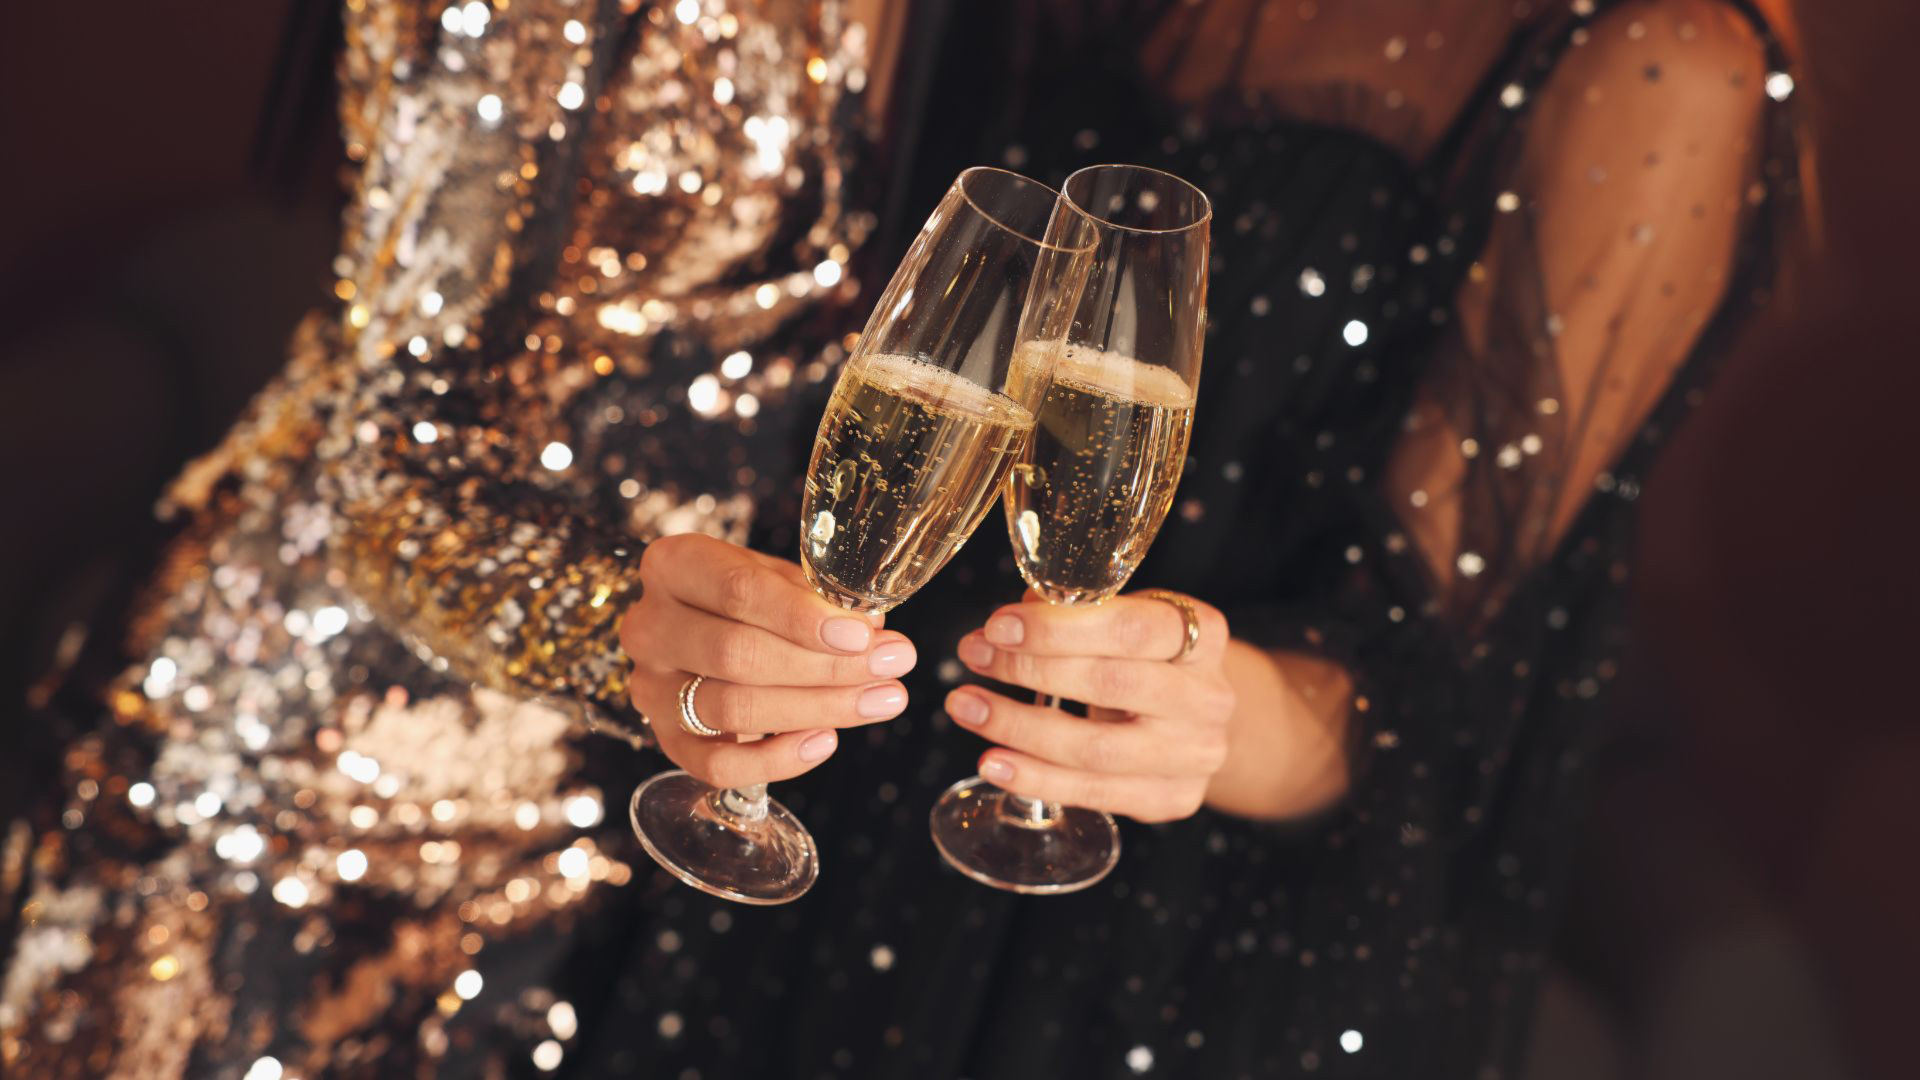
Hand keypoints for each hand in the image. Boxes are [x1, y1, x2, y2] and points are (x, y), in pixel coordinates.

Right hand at [621, 534, 915, 787]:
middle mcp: (649, 625)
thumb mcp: (779, 578)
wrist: (699, 629)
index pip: (737, 590)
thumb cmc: (748, 598)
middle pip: (735, 653)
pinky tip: (825, 741)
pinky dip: (776, 760)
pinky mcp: (666, 740)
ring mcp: (651, 687)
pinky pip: (718, 765)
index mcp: (674, 566)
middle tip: (891, 666)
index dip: (802, 617)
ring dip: (816, 709)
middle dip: (823, 667)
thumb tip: (873, 630)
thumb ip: (819, 598)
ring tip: (880, 700)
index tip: (862, 635)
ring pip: (731, 708)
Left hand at [950, 590, 1235, 822]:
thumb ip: (1078, 613)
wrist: (1200, 723)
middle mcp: (1208, 698)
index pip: (1132, 628)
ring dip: (1020, 728)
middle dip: (1030, 669)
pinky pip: (1094, 793)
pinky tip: (994, 763)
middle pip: (1111, 685)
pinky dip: (1036, 779)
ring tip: (966, 708)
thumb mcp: (1129, 623)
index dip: (1059, 628)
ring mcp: (1195, 755)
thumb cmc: (1151, 662)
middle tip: (974, 655)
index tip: (999, 625)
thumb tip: (1015, 615)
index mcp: (1205, 636)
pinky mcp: (1173, 799)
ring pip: (1096, 749)